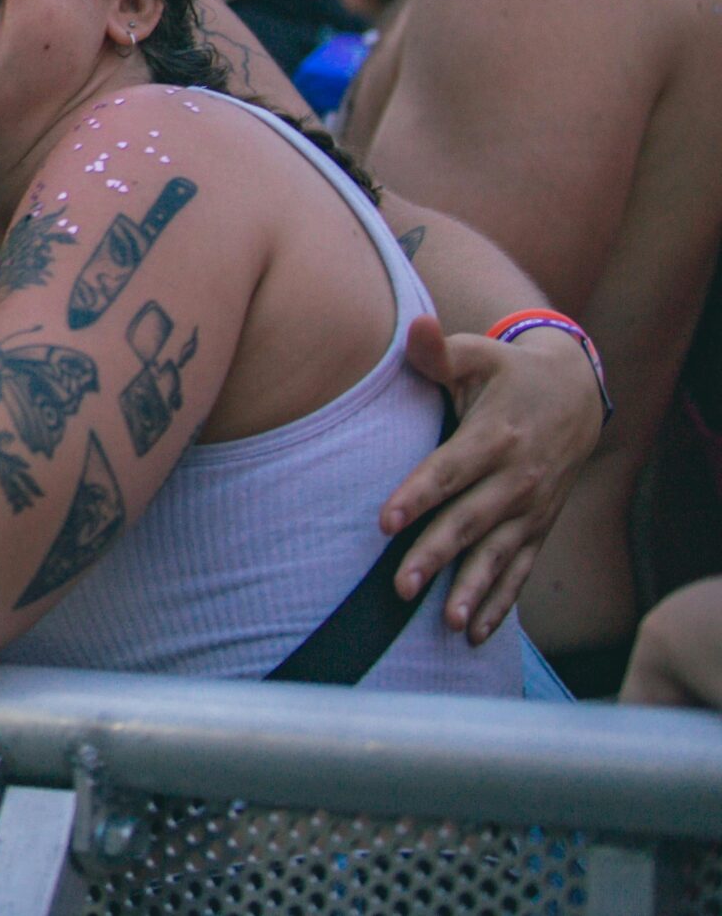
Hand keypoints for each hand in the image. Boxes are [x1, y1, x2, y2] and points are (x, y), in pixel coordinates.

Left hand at [376, 316, 597, 642]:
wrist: (577, 392)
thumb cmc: (506, 372)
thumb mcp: (478, 353)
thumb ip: (439, 350)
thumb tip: (413, 327)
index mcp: (496, 436)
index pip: (451, 470)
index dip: (418, 495)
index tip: (385, 521)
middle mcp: (518, 477)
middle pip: (471, 520)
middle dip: (437, 554)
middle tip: (401, 586)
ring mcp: (532, 507)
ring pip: (499, 554)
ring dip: (473, 589)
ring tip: (446, 622)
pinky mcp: (539, 527)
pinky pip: (519, 570)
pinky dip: (500, 602)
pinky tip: (473, 633)